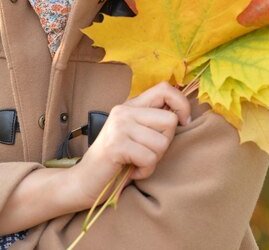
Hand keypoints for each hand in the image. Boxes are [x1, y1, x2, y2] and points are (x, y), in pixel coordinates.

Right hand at [72, 81, 190, 207]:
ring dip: (153, 160)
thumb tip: (182, 114)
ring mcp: (119, 126)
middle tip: (147, 153)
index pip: (165, 89)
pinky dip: (145, 171)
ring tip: (137, 162)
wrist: (85, 181)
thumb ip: (152, 122)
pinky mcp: (116, 144)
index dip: (182, 104)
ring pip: (162, 142)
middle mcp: (124, 111)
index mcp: (130, 105)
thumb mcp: (135, 134)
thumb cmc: (116, 161)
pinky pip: (149, 158)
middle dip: (165, 143)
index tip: (184, 122)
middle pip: (170, 120)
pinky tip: (132, 171)